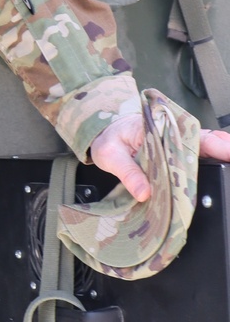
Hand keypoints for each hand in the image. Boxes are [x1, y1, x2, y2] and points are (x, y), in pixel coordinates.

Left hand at [90, 114, 229, 201]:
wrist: (104, 134)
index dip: (208, 142)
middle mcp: (170, 133)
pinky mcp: (174, 153)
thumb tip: (145, 193)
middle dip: (221, 149)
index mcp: (156, 128)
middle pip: (201, 141)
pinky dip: (210, 162)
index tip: (224, 150)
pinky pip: (195, 157)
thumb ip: (127, 172)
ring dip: (219, 156)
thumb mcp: (110, 155)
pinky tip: (223, 168)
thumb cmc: (108, 139)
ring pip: (202, 149)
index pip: (186, 134)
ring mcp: (174, 143)